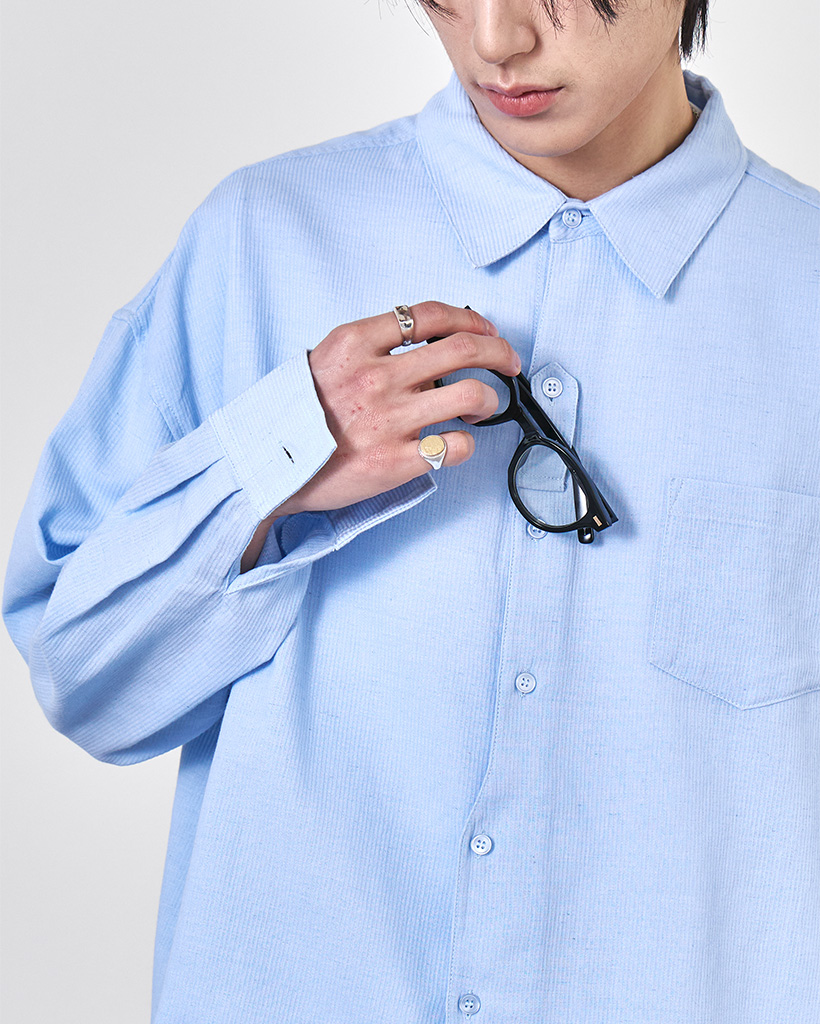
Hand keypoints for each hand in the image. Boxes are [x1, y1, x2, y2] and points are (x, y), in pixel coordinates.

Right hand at [278, 301, 519, 516]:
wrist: (266, 466)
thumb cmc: (296, 415)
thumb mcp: (323, 361)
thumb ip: (371, 347)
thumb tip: (425, 347)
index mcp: (355, 343)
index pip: (430, 315)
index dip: (472, 319)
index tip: (487, 331)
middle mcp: (375, 377)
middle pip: (463, 348)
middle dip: (500, 352)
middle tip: (509, 362)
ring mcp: (387, 420)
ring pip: (472, 394)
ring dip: (489, 399)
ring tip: (480, 408)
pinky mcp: (395, 461)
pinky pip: (457, 446)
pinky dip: (466, 443)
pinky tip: (454, 443)